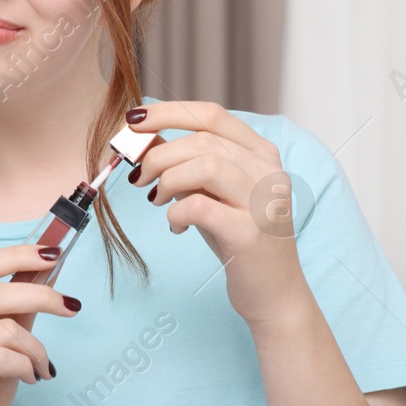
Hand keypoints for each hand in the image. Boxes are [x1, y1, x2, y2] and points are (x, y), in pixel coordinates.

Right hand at [0, 245, 75, 405]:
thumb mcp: (5, 338)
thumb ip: (19, 301)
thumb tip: (47, 263)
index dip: (16, 255)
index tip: (53, 253)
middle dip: (42, 296)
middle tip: (72, 308)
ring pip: (5, 329)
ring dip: (36, 349)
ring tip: (41, 366)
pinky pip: (4, 358)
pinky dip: (28, 367)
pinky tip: (30, 379)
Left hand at [125, 101, 310, 325]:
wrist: (272, 292)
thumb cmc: (236, 236)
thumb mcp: (210, 190)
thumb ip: (185, 161)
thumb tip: (142, 135)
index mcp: (260, 153)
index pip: (211, 115)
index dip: (167, 112)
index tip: (133, 120)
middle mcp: (268, 172)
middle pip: (201, 140)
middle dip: (158, 154)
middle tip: (139, 177)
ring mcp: (264, 202)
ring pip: (205, 165)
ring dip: (167, 179)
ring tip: (157, 199)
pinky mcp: (251, 234)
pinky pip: (200, 206)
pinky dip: (177, 212)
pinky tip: (176, 226)